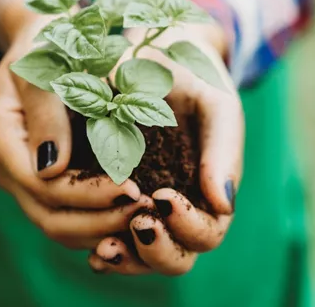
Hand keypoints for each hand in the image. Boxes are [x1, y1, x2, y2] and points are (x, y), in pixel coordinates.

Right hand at [0, 0, 151, 249]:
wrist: (44, 40)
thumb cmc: (46, 43)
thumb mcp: (44, 64)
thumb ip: (46, 111)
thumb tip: (51, 168)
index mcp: (2, 139)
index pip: (43, 187)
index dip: (88, 195)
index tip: (132, 189)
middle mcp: (11, 168)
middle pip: (50, 217)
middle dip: (99, 221)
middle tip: (144, 212)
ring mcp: (26, 179)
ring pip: (60, 226)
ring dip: (101, 229)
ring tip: (143, 218)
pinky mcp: (47, 182)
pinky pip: (70, 217)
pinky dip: (100, 222)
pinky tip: (133, 216)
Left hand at [87, 25, 243, 274]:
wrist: (153, 55)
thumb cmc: (194, 79)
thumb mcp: (216, 104)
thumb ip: (224, 150)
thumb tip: (223, 203)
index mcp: (210, 192)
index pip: (208, 232)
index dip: (189, 226)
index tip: (163, 198)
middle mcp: (179, 210)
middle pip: (176, 258)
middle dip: (157, 250)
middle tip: (138, 224)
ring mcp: (146, 210)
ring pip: (141, 257)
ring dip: (125, 257)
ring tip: (105, 247)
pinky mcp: (113, 202)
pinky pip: (111, 237)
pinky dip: (102, 246)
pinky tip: (90, 242)